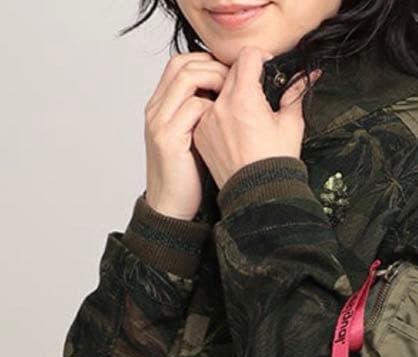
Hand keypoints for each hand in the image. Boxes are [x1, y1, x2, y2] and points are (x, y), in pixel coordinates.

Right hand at [143, 52, 229, 219]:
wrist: (170, 208)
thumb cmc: (187, 177)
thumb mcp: (192, 139)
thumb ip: (201, 115)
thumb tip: (227, 96)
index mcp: (161, 107)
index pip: (181, 64)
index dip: (206, 62)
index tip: (230, 71)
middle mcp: (156, 109)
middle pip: (182, 64)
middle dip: (212, 65)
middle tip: (236, 78)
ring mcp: (160, 122)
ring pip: (186, 78)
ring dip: (214, 79)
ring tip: (232, 93)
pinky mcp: (168, 138)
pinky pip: (192, 107)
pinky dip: (211, 106)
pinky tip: (224, 118)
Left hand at [192, 45, 320, 192]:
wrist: (257, 197)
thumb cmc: (274, 166)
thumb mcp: (291, 125)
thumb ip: (294, 94)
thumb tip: (303, 78)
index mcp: (244, 98)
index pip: (248, 56)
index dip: (261, 58)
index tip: (267, 68)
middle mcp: (221, 106)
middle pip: (231, 71)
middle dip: (247, 77)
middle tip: (260, 94)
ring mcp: (207, 121)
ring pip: (218, 92)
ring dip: (232, 96)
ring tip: (246, 116)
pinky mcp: (201, 135)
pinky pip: (208, 113)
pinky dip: (220, 115)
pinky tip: (234, 131)